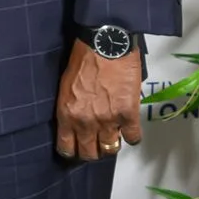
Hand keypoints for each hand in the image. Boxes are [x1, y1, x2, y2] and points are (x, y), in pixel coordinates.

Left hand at [55, 39, 142, 162]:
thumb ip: (70, 108)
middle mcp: (85, 122)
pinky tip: (128, 128)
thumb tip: (75, 124)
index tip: (76, 150)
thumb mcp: (65, 86)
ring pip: (110, 149)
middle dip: (92, 151)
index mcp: (66, 114)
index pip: (67, 148)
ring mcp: (108, 120)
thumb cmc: (82, 60)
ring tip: (112, 136)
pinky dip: (132, 136)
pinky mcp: (128, 115)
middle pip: (90, 154)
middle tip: (95, 143)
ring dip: (111, 145)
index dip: (72, 152)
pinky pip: (133, 138)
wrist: (105, 45)